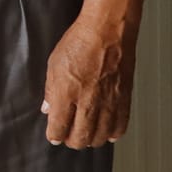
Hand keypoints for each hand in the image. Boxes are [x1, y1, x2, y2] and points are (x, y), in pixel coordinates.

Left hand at [41, 16, 137, 147]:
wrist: (108, 31)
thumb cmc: (80, 41)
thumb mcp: (54, 63)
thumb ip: (50, 89)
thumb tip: (47, 108)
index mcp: (65, 93)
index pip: (58, 128)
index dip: (54, 135)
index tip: (54, 135)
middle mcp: (87, 102)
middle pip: (80, 138)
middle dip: (72, 141)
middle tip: (69, 137)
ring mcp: (107, 103)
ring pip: (100, 137)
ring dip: (91, 140)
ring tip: (87, 135)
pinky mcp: (123, 100)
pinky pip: (119, 127)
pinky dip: (112, 133)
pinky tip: (107, 132)